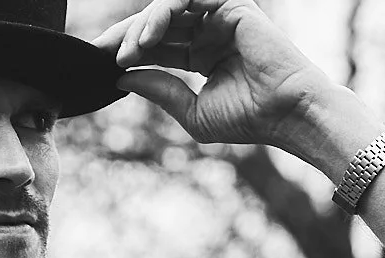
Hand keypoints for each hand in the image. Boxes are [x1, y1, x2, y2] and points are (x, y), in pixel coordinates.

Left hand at [92, 0, 333, 150]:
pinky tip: (149, 36)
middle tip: (103, 52)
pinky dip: (164, 12)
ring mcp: (219, 16)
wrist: (286, 114)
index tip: (98, 62)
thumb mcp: (193, 112)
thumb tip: (123, 77)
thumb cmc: (249, 119)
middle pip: (157, 24)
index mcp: (201, 55)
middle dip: (126, 35)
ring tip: (128, 50)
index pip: (157, 46)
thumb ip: (160, 90)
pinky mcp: (231, 5)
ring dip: (142, 26)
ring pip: (168, 9)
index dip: (128, 50)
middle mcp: (209, 31)